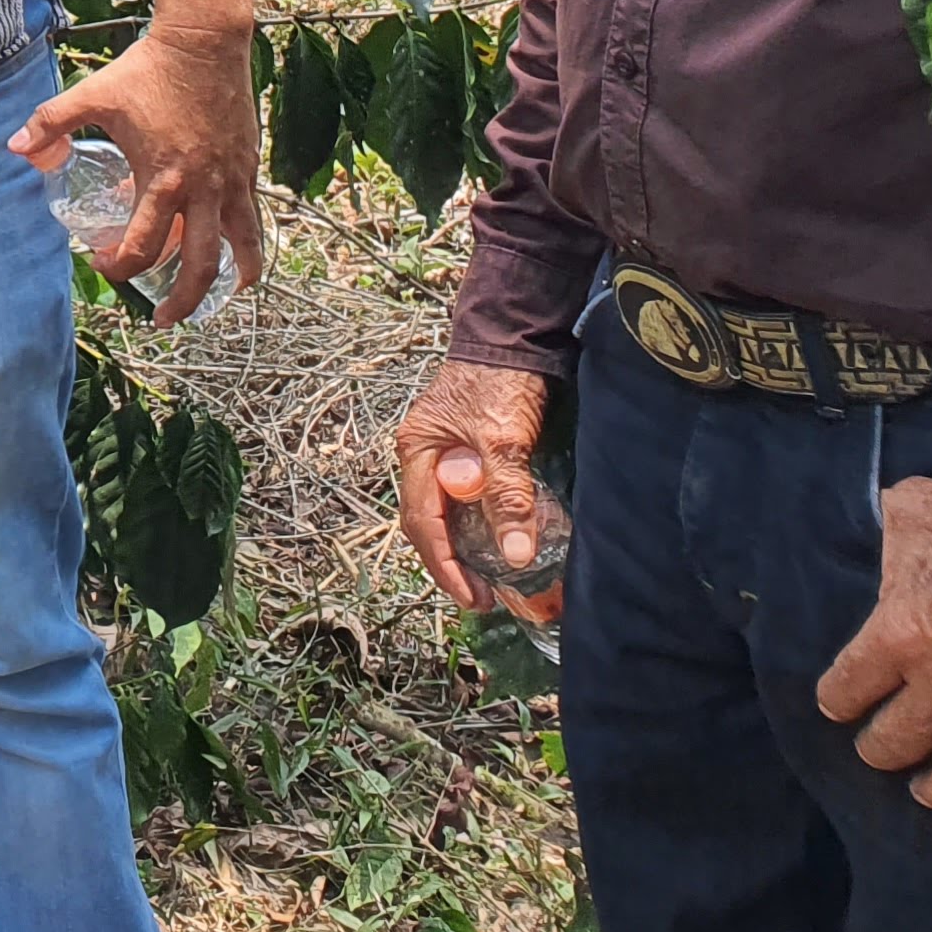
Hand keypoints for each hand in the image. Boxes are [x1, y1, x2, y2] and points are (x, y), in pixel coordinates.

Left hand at [15, 23, 262, 324]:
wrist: (204, 43)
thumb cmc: (146, 71)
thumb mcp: (92, 95)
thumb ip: (50, 123)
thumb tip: (14, 147)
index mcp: (161, 179)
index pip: (141, 246)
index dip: (119, 266)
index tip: (102, 266)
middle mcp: (201, 189)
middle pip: (197, 265)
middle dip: (180, 301)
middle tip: (162, 320)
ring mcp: (230, 180)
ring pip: (238, 247)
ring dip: (228, 282)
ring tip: (220, 301)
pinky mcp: (249, 167)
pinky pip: (253, 218)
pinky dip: (250, 246)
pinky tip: (245, 260)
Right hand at [394, 360, 553, 608]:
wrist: (515, 333)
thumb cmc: (501, 380)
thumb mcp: (503, 441)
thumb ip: (507, 495)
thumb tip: (514, 557)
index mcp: (417, 451)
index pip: (421, 523)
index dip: (444, 566)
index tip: (471, 597)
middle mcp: (422, 455)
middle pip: (427, 524)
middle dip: (451, 565)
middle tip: (482, 598)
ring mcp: (442, 452)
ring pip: (445, 514)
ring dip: (463, 549)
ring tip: (490, 580)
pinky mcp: (466, 449)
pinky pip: (463, 500)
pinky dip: (477, 527)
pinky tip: (496, 541)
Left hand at [815, 476, 931, 817]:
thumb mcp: (913, 509)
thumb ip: (889, 531)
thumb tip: (882, 529)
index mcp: (897, 637)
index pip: (844, 690)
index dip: (837, 699)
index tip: (838, 702)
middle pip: (893, 746)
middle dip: (879, 751)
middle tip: (880, 750)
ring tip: (927, 792)